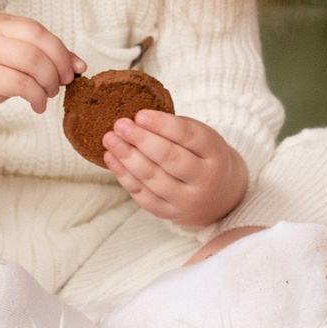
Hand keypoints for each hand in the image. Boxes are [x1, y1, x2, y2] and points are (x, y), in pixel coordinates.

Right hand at [0, 13, 82, 125]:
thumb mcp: (6, 61)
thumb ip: (37, 58)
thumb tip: (78, 64)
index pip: (38, 30)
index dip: (62, 50)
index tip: (74, 69)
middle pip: (39, 41)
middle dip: (59, 65)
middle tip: (62, 83)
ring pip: (32, 61)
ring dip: (48, 82)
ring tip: (46, 95)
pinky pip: (20, 83)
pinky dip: (36, 96)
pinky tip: (36, 105)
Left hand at [102, 111, 249, 229]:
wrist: (216, 195)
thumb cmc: (201, 156)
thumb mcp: (200, 137)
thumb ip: (174, 128)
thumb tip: (136, 118)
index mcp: (215, 153)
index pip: (188, 136)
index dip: (163, 125)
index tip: (140, 114)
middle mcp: (205, 180)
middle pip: (170, 158)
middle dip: (141, 140)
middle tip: (120, 124)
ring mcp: (186, 200)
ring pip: (153, 178)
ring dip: (127, 157)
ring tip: (110, 139)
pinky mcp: (168, 213)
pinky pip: (142, 194)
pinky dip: (123, 175)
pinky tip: (110, 157)